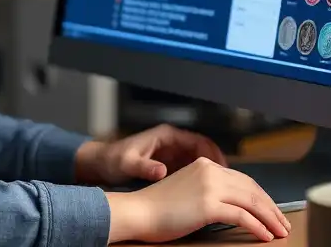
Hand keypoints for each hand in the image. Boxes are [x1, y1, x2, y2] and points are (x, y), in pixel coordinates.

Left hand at [74, 123, 226, 186]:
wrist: (101, 165)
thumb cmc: (113, 160)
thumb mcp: (128, 163)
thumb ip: (145, 167)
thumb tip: (161, 171)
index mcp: (166, 135)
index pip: (198, 140)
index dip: (213, 153)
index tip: (223, 167)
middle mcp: (171, 142)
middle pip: (203, 151)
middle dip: (217, 165)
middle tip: (229, 182)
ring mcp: (171, 154)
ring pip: (199, 162)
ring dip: (210, 173)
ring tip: (222, 190)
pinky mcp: (169, 165)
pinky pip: (190, 171)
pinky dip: (200, 180)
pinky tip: (205, 194)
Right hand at [105, 157, 290, 242]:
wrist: (138, 211)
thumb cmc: (157, 207)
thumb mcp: (186, 189)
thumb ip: (208, 190)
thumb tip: (233, 205)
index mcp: (205, 165)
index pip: (243, 179)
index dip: (261, 196)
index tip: (271, 210)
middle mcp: (210, 171)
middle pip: (252, 189)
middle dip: (271, 207)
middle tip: (283, 222)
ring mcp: (210, 187)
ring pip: (252, 201)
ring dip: (270, 218)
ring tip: (280, 231)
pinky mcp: (208, 204)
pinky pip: (242, 216)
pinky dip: (257, 227)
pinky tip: (265, 236)